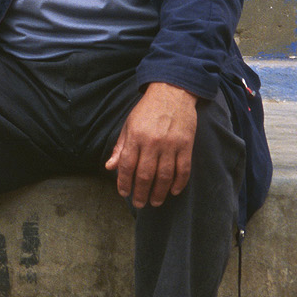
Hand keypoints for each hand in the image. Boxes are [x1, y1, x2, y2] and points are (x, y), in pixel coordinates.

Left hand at [105, 82, 198, 207]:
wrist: (172, 92)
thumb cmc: (147, 109)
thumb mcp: (129, 124)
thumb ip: (120, 147)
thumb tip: (109, 167)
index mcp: (135, 136)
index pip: (127, 165)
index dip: (124, 182)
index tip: (124, 193)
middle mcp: (152, 142)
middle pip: (145, 175)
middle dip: (141, 193)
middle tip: (140, 204)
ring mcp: (171, 144)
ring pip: (164, 176)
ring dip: (159, 193)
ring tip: (155, 202)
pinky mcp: (186, 145)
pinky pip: (183, 170)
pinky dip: (179, 183)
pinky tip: (173, 192)